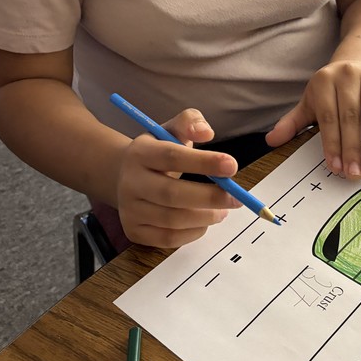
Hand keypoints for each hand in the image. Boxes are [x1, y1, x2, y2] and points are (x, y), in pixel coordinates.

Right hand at [116, 108, 240, 247]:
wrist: (125, 175)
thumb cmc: (158, 151)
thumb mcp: (172, 129)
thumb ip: (191, 122)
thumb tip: (206, 133)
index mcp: (140, 153)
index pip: (172, 157)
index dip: (204, 162)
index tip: (232, 166)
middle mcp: (130, 182)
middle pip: (171, 194)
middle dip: (209, 197)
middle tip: (235, 198)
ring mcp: (129, 209)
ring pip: (172, 219)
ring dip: (204, 217)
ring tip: (223, 211)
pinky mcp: (134, 230)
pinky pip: (167, 238)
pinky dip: (192, 233)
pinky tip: (204, 222)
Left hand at [265, 61, 360, 179]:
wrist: (356, 58)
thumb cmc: (332, 89)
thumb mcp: (310, 102)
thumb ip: (294, 122)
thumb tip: (270, 141)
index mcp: (323, 81)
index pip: (327, 117)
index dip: (331, 143)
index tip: (335, 168)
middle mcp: (347, 74)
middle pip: (350, 114)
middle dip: (352, 147)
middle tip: (354, 175)